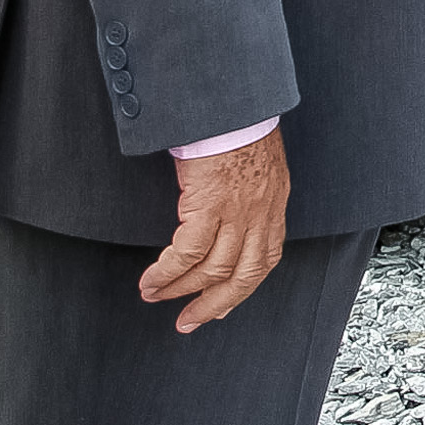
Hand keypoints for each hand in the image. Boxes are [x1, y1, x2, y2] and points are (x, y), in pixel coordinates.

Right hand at [139, 125, 289, 330]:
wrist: (233, 103)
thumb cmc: (239, 126)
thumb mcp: (256, 166)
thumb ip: (249, 196)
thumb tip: (228, 220)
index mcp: (273, 204)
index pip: (265, 259)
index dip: (242, 288)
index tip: (222, 308)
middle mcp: (261, 212)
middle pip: (242, 275)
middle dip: (214, 304)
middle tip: (188, 321)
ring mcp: (237, 210)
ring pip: (212, 269)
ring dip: (180, 289)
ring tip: (156, 295)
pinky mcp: (210, 203)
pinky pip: (187, 252)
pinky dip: (167, 272)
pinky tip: (152, 279)